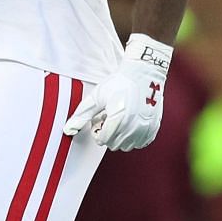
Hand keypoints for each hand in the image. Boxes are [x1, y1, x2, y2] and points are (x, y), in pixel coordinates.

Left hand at [64, 34, 171, 151]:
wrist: (144, 73)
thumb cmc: (119, 83)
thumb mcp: (96, 97)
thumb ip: (81, 115)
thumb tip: (67, 130)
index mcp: (117, 119)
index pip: (102, 140)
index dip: (98, 129)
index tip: (101, 117)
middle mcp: (133, 126)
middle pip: (114, 145)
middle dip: (109, 134)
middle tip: (110, 117)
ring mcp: (145, 128)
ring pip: (128, 146)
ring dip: (122, 136)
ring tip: (121, 119)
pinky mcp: (154, 128)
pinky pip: (141, 143)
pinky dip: (135, 137)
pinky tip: (132, 122)